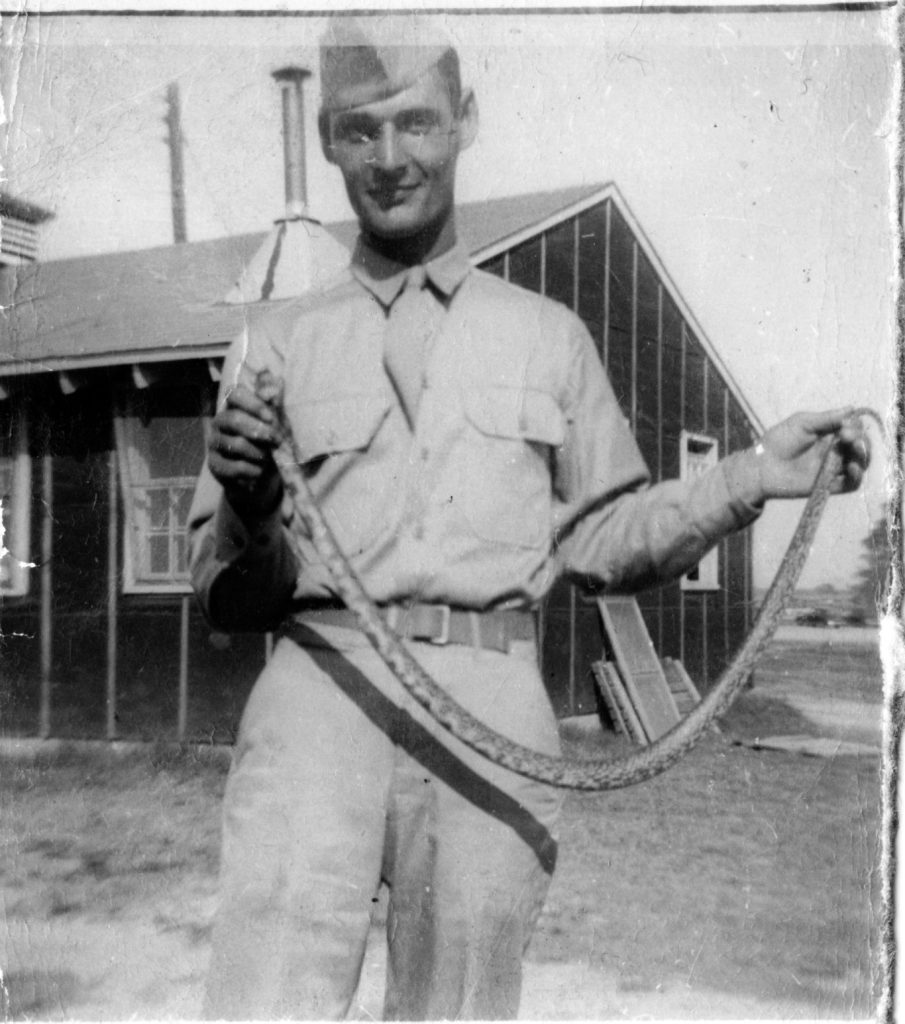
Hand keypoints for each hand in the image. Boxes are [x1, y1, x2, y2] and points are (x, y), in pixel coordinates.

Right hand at [208, 383, 281, 517]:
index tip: (271, 417)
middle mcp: (220, 422)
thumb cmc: (270, 443)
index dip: (252, 403)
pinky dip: (252, 471)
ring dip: (258, 452)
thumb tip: (278, 380)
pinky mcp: (215, 465)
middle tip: (276, 439)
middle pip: (233, 418)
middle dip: (258, 429)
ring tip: (269, 458)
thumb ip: (275, 403)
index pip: (234, 394)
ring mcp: (215, 443)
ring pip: (235, 444)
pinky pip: (234, 467)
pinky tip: (260, 472)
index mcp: (234, 406)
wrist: (262, 475)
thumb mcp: (277, 423)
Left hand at [757, 409, 870, 499]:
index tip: (845, 426)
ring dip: (862, 456)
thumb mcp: (802, 423)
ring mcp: (833, 469)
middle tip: (849, 437)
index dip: (855, 427)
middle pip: (860, 447)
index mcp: (829, 435)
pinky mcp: (829, 485)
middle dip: (860, 440)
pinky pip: (851, 484)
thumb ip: (827, 418)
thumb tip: (852, 409)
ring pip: (859, 464)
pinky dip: (856, 476)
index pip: (854, 430)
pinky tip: (852, 467)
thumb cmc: (778, 441)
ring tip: (855, 449)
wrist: (761, 467)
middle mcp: (835, 452)